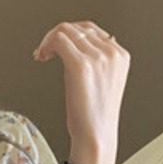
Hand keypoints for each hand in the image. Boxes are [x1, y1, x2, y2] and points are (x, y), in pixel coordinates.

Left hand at [33, 21, 130, 163]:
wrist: (96, 136)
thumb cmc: (96, 117)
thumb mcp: (104, 83)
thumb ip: (98, 63)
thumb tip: (79, 47)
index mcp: (120, 56)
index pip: (92, 30)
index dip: (71, 35)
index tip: (58, 48)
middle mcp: (111, 53)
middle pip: (79, 27)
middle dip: (58, 35)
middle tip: (45, 50)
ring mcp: (97, 58)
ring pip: (67, 30)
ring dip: (49, 39)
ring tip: (42, 54)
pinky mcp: (81, 65)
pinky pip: (59, 40)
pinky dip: (46, 44)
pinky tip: (41, 56)